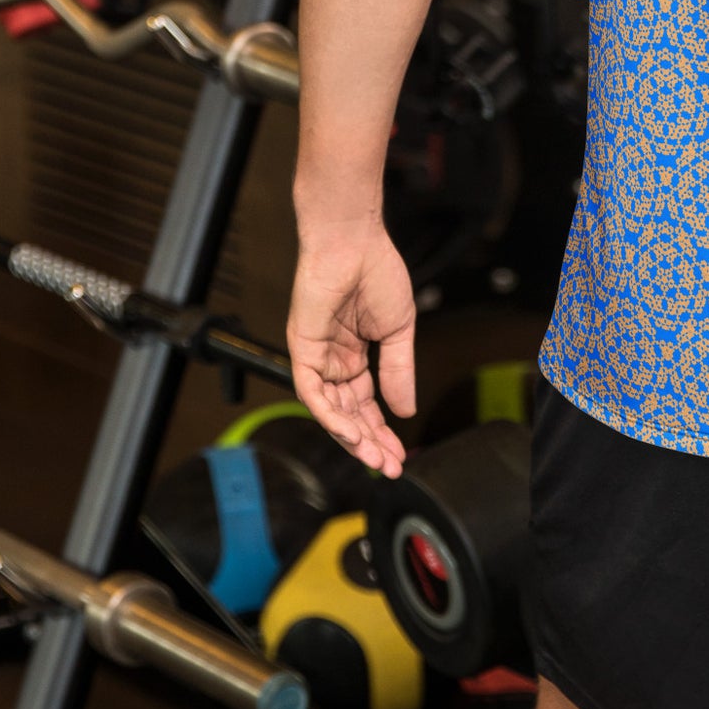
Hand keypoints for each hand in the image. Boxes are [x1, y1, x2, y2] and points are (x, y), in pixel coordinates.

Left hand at [287, 215, 417, 476]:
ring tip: (374, 458)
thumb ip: (399, 370)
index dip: (382, 429)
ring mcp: (315, 358)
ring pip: (330, 411)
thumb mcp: (399, 329)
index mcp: (354, 354)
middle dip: (369, 442)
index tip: (398, 453)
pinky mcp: (302, 351)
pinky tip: (352, 433)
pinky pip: (312, 392)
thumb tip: (406, 409)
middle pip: (349, 413)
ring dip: (352, 437)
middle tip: (389, 465)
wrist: (354, 242)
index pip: (366, 403)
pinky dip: (331, 416)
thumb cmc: (376, 272)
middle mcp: (332, 361)